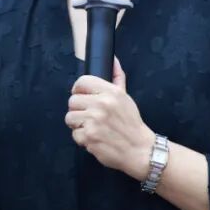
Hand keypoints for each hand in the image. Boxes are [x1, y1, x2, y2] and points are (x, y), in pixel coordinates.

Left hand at [65, 57, 155, 180]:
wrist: (139, 149)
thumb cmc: (131, 123)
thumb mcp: (126, 98)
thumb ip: (117, 78)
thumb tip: (114, 60)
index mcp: (111, 92)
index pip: (82, 82)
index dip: (78, 90)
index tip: (82, 97)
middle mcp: (101, 104)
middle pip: (72, 101)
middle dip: (78, 110)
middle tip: (89, 116)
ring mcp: (94, 121)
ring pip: (70, 118)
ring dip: (78, 125)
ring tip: (91, 128)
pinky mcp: (89, 137)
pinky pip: (75, 135)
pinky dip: (82, 139)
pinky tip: (95, 139)